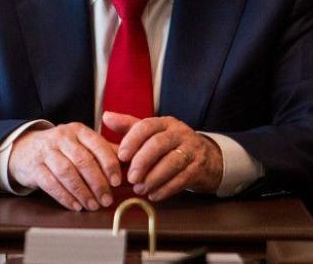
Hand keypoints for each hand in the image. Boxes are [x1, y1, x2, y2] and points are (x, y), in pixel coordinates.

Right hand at [8, 122, 121, 210]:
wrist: (24, 149)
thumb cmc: (60, 148)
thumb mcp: (81, 142)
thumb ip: (103, 150)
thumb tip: (129, 162)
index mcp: (78, 130)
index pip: (98, 145)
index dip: (109, 164)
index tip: (117, 181)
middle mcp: (62, 137)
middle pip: (83, 161)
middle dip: (97, 183)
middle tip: (106, 199)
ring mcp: (46, 151)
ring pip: (67, 172)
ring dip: (82, 192)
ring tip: (93, 205)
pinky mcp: (34, 167)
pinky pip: (51, 183)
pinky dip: (65, 197)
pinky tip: (75, 206)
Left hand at [103, 112, 222, 201]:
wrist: (206, 158)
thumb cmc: (171, 146)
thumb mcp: (151, 134)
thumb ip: (129, 127)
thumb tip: (106, 117)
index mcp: (165, 123)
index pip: (147, 126)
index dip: (132, 141)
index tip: (121, 157)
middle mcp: (180, 133)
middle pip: (159, 144)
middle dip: (142, 162)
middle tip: (130, 178)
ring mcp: (192, 149)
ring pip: (173, 162)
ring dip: (153, 178)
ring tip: (140, 189)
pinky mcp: (199, 167)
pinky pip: (182, 179)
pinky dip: (166, 189)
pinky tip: (154, 196)